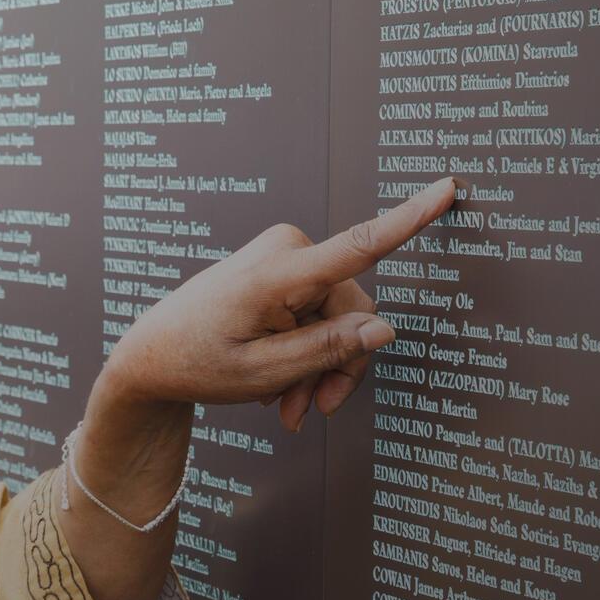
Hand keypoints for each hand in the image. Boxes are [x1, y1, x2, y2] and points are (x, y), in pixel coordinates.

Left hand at [98, 177, 457, 432]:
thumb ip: (327, 350)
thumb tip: (384, 329)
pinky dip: (307, 352)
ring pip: (340, 318)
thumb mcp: (264, 373)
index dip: (409, 219)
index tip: (448, 186)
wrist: (151, 356)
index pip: (358, 245)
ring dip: (321, 367)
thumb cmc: (196, 363)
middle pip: (354, 312)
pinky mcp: (284, 268)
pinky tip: (282, 387)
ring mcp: (285, 256)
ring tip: (289, 407)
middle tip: (310, 412)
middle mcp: (287, 250)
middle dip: (339, 365)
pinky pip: (319, 313)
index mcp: (278, 273)